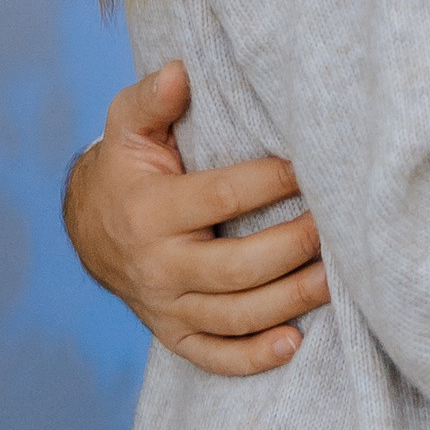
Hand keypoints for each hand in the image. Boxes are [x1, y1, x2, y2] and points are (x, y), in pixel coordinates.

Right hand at [63, 63, 328, 377]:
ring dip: (291, 301)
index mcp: (148, 211)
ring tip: (338, 278)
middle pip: (237, 268)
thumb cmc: (127, 167)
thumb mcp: (128, 127)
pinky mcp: (172, 334)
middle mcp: (156, 266)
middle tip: (338, 226)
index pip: (221, 197)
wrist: (91, 227)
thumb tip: (179, 72)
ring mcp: (164, 306)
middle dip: (295, 247)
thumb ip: (152, 99)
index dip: (272, 182)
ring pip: (235, 316)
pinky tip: (295, 343)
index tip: (311, 166)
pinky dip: (253, 357)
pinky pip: (213, 356)